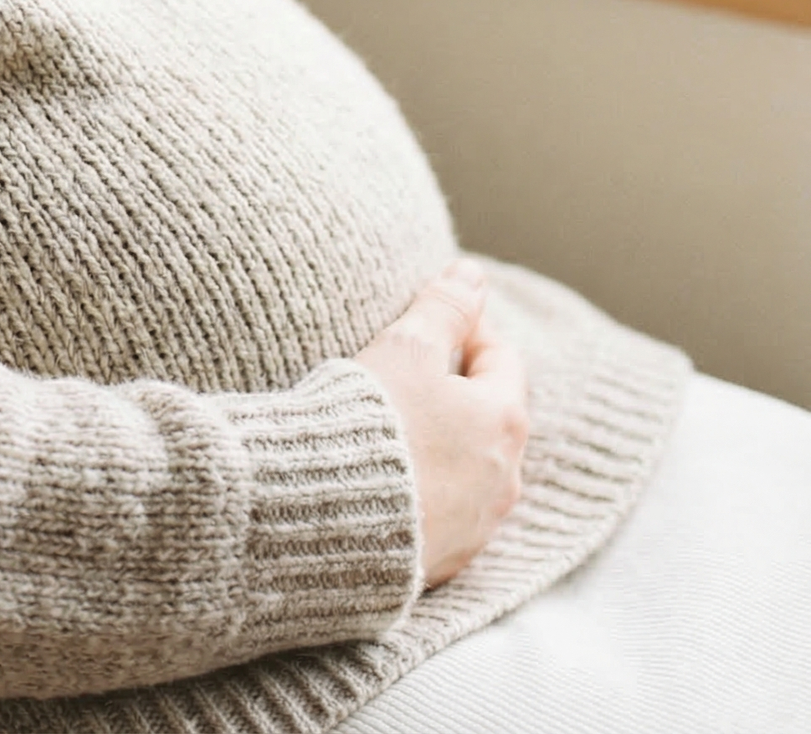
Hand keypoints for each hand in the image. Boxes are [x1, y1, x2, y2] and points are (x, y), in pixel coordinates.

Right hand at [356, 258, 528, 587]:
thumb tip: (471, 273)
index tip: (431, 320)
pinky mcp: (445, 560)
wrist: (329, 516)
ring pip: (471, 468)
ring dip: (444, 444)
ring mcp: (477, 526)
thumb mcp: (407, 348)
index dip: (467, 329)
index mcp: (503, 420)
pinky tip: (386, 477)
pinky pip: (445, 513)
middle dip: (456, 390)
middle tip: (408, 371)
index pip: (500, 358)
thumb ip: (444, 307)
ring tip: (393, 426)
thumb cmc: (373, 422)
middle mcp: (504, 478)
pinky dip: (425, 489)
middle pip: (489, 416)